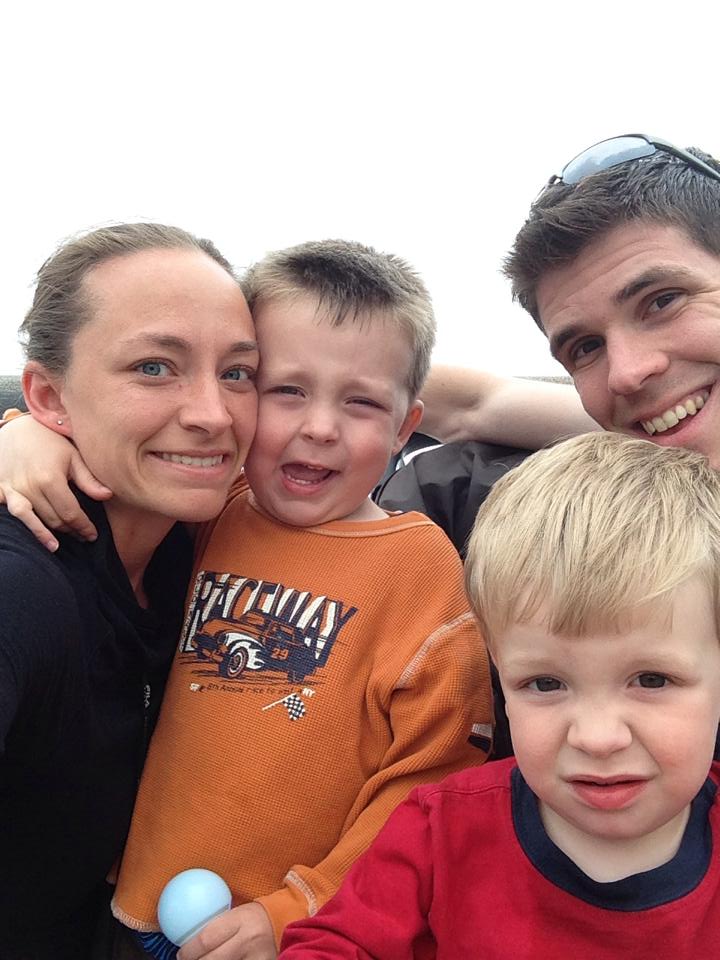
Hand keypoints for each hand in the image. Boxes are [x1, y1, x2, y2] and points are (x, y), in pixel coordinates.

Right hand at [0, 415, 111, 549]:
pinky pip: (15, 514)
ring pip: (36, 520)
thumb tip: (108, 496)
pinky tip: (38, 539)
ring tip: (64, 542)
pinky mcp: (2, 490)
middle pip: (54, 520)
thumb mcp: (73, 456)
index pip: (71, 513)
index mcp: (50, 479)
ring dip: (51, 533)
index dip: (84, 527)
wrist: (17, 429)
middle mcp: (30, 487)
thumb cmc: (49, 441)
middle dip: (72, 531)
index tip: (93, 535)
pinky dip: (29, 527)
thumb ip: (89, 479)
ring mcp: (13, 490)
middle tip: (84, 536)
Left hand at [178, 902, 276, 959]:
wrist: (287, 920)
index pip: (206, 939)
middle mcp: (248, 940)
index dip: (188, 951)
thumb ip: (218, 925)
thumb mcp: (238, 913)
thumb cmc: (256, 916)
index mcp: (240, 920)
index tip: (181, 954)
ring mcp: (256, 958)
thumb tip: (189, 934)